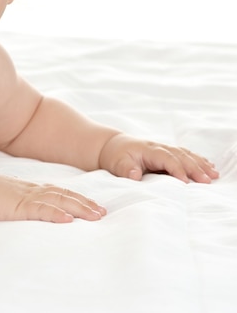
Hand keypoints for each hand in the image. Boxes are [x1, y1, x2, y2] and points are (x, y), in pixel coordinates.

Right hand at [0, 173, 106, 223]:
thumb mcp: (1, 199)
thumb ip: (14, 204)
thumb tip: (19, 213)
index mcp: (27, 189)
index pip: (57, 191)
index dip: (75, 198)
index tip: (91, 205)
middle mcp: (31, 190)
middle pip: (64, 194)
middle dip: (85, 203)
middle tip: (103, 212)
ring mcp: (26, 197)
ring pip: (59, 200)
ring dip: (79, 208)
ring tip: (95, 216)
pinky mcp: (18, 206)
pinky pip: (41, 210)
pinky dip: (56, 213)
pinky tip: (69, 220)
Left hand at [98, 133, 219, 182]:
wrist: (113, 146)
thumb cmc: (115, 156)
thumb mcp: (116, 163)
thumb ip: (126, 169)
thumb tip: (134, 175)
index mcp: (148, 149)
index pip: (166, 158)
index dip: (177, 169)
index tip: (186, 182)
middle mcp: (159, 147)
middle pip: (180, 155)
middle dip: (194, 167)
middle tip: (208, 180)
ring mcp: (164, 149)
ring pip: (185, 154)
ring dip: (200, 164)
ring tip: (214, 174)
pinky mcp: (166, 153)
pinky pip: (185, 155)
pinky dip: (197, 160)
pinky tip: (209, 166)